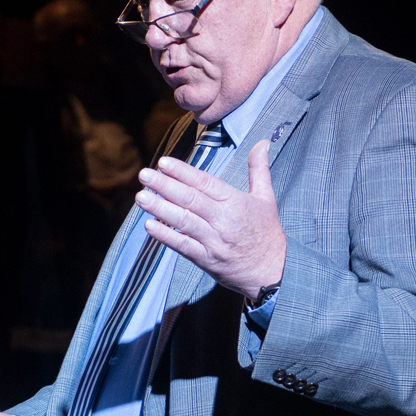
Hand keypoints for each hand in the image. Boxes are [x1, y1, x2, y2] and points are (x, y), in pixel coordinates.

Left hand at [134, 139, 285, 298]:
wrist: (273, 272)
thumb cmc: (267, 234)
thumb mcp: (267, 198)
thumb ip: (258, 169)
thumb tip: (262, 142)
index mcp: (235, 202)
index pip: (204, 182)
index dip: (183, 172)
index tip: (163, 162)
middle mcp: (223, 220)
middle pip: (190, 200)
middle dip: (165, 186)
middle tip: (144, 174)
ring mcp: (214, 241)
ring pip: (184, 221)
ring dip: (160, 208)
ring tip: (141, 197)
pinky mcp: (207, 260)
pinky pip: (183, 246)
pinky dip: (166, 236)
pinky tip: (149, 225)